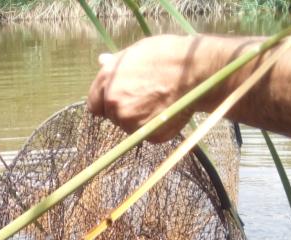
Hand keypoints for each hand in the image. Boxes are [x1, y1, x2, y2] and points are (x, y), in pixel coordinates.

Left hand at [87, 35, 205, 142]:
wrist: (195, 72)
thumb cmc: (166, 55)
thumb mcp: (135, 52)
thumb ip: (116, 64)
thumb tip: (102, 61)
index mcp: (107, 83)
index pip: (94, 104)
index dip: (106, 101)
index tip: (119, 98)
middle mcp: (115, 105)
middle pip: (113, 116)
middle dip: (125, 108)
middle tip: (146, 95)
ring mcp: (132, 123)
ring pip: (130, 126)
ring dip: (140, 118)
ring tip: (159, 100)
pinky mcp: (149, 135)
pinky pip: (148, 133)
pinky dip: (155, 126)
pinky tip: (167, 109)